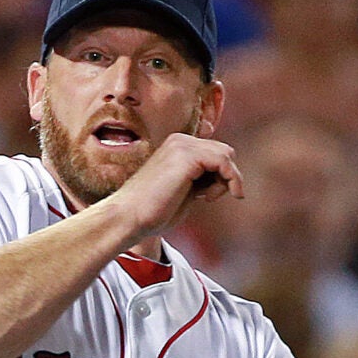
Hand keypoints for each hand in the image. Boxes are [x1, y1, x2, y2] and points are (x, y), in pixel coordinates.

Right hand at [112, 133, 241, 240]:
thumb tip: (222, 179)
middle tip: (208, 197)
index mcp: (178, 146)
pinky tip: (209, 197)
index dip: (220, 175)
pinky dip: (228, 180)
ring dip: (227, 180)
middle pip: (224, 151)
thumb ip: (200, 179)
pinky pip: (224, 161)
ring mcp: (182, 146)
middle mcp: (180, 141)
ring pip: (227, 154)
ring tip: (208, 198)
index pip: (215, 152)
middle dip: (225, 176)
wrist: (128, 217)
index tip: (207, 196)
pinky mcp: (186, 156)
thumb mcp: (183, 189)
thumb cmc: (152, 211)